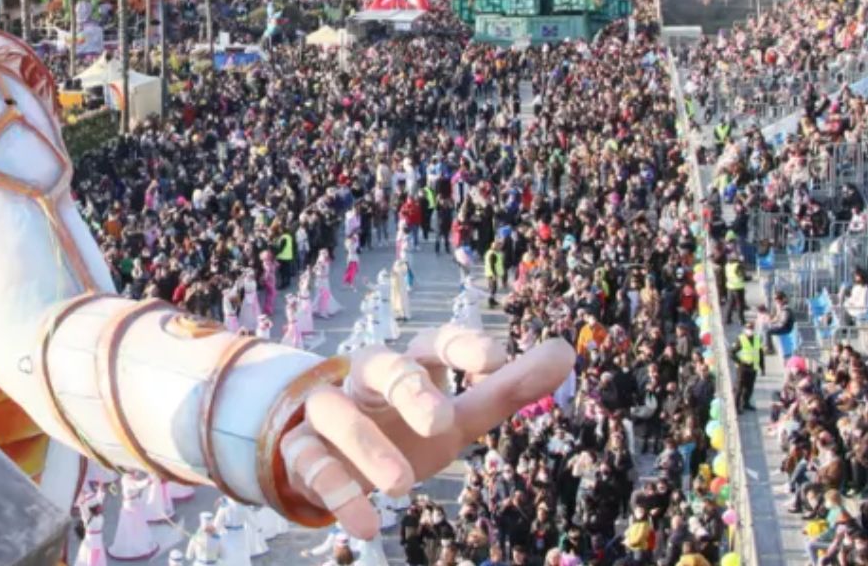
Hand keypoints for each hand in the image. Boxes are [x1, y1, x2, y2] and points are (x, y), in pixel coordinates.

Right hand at [279, 328, 572, 539]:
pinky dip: (337, 492)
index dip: (461, 346)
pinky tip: (365, 525)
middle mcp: (365, 382)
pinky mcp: (302, 451)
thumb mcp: (460, 415)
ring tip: (403, 487)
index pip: (432, 342)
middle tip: (442, 422)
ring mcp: (328, 412)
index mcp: (409, 366)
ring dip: (367, 446)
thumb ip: (506, 388)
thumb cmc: (406, 428)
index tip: (494, 359)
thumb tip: (565, 351)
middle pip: (379, 364)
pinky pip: (309, 463)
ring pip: (335, 411)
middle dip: (408, 387)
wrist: (330, 456)